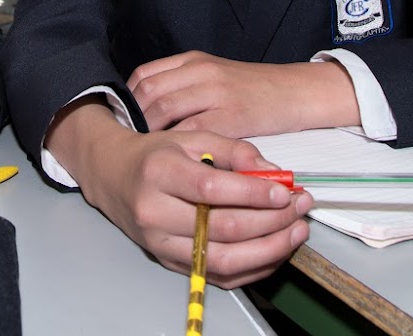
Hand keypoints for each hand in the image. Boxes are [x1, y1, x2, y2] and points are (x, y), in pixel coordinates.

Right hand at [47, 101, 311, 287]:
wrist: (113, 177)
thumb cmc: (155, 155)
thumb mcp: (191, 138)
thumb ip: (234, 151)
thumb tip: (274, 174)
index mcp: (158, 172)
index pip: (211, 189)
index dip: (253, 193)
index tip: (285, 191)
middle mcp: (155, 212)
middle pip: (222, 227)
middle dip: (271, 220)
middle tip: (299, 207)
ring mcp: (160, 243)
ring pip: (223, 259)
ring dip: (269, 249)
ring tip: (295, 232)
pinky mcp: (169, 262)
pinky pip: (218, 275)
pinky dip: (253, 267)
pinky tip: (274, 250)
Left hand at [129, 52, 360, 137]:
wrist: (296, 92)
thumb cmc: (254, 90)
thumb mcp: (215, 75)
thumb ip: (185, 85)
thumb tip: (149, 108)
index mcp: (193, 61)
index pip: (145, 76)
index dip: (128, 99)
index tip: (121, 121)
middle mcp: (200, 71)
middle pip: (149, 92)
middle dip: (132, 119)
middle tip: (126, 142)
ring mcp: (215, 92)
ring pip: (166, 110)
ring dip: (149, 133)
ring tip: (142, 152)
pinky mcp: (231, 116)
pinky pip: (194, 131)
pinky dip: (178, 146)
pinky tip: (172, 159)